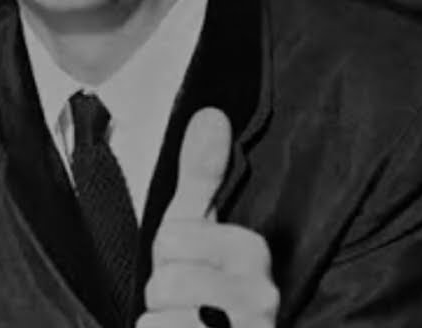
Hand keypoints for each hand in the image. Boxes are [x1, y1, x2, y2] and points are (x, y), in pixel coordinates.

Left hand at [138, 108, 277, 327]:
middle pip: (166, 279)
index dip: (166, 254)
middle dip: (161, 293)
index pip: (172, 237)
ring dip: (161, 323)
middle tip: (184, 299)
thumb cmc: (202, 292)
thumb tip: (211, 114)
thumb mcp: (195, 228)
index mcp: (252, 253)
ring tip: (184, 323)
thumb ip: (202, 174)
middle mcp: (261, 296)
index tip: (188, 263)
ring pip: (163, 317)